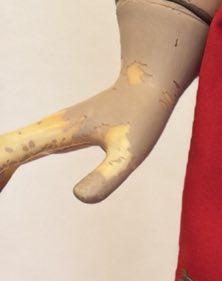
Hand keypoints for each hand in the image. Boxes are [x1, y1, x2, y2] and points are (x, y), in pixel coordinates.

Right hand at [0, 0, 206, 202]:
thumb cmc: (143, 117)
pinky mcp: (60, 131)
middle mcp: (48, 128)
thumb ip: (107, 176)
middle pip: (3, 150)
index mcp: (56, 132)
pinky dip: (8, 162)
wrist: (149, 83)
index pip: (11, 152)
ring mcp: (52, 129)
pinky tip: (4, 176)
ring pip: (9, 148)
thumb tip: (78, 197)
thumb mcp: (129, 154)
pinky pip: (24, 147)